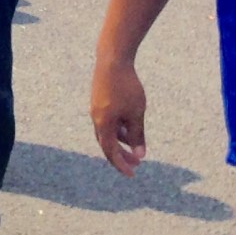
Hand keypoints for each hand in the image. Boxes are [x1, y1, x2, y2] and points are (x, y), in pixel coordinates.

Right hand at [90, 52, 147, 176]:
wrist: (112, 60)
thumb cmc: (126, 87)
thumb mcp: (136, 113)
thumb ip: (137, 135)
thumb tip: (139, 155)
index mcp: (104, 124)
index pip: (111, 151)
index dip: (121, 164)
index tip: (132, 174)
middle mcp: (96, 118)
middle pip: (106, 144)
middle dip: (120, 156)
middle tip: (135, 165)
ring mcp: (95, 109)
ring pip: (106, 132)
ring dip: (119, 142)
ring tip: (134, 145)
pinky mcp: (98, 101)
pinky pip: (106, 122)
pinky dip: (116, 129)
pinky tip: (127, 126)